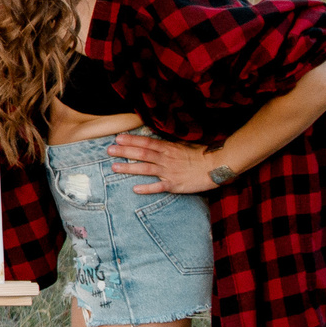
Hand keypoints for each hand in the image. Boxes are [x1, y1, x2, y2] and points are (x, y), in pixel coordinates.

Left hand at [106, 134, 222, 194]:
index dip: (131, 140)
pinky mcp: (174, 184)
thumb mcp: (184, 145)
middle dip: (124, 151)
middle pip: (142, 153)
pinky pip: (158, 187)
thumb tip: (156, 142)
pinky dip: (146, 188)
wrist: (216, 166)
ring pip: (145, 169)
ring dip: (129, 168)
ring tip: (114, 167)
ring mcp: (169, 172)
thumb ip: (169, 145)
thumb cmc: (201, 155)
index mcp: (168, 148)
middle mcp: (166, 158)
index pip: (146, 142)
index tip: (118, 138)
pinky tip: (135, 189)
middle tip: (109, 150)